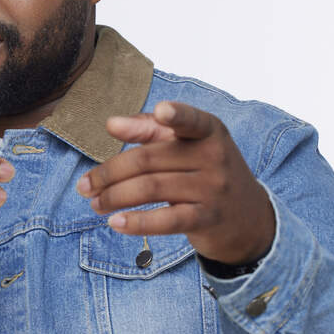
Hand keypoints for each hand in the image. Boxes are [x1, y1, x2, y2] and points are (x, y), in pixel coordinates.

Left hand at [76, 101, 274, 264]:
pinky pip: (166, 221)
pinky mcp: (207, 219)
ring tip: (94, 203)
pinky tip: (115, 222)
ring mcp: (213, 189)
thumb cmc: (207, 173)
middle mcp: (214, 157)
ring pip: (151, 189)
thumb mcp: (190, 145)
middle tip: (85, 185)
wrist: (249, 219)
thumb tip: (112, 123)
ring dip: (114, 197)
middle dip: (109, 172)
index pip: (192, 120)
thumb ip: (151, 129)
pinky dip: (136, 222)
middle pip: (149, 159)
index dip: (177, 115)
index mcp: (208, 131)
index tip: (160, 111)